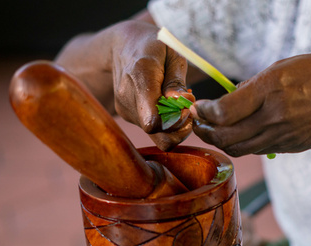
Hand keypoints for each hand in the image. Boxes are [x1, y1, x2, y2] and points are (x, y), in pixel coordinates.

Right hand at [57, 19, 193, 150]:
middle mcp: (127, 95)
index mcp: (141, 75)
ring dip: (173, 124)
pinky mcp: (125, 115)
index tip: (187, 108)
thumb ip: (176, 81)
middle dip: (179, 127)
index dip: (176, 121)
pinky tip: (166, 104)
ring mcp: (124, 108)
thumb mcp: (172, 54)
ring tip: (176, 102)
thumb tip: (181, 103)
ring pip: (155, 134)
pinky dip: (164, 122)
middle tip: (187, 108)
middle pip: (156, 132)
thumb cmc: (155, 48)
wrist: (123, 46)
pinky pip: (151, 130)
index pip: (153, 119)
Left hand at [192, 51, 310, 155]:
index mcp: (272, 88)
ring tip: (213, 131)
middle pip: (227, 137)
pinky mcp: (294, 147)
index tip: (198, 107)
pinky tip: (241, 134)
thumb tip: (232, 98)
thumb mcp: (288, 65)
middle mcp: (276, 116)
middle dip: (206, 132)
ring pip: (242, 148)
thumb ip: (257, 84)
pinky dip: (245, 144)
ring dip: (223, 142)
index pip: (224, 112)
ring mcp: (287, 136)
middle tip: (196, 124)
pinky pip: (262, 149)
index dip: (204, 113)